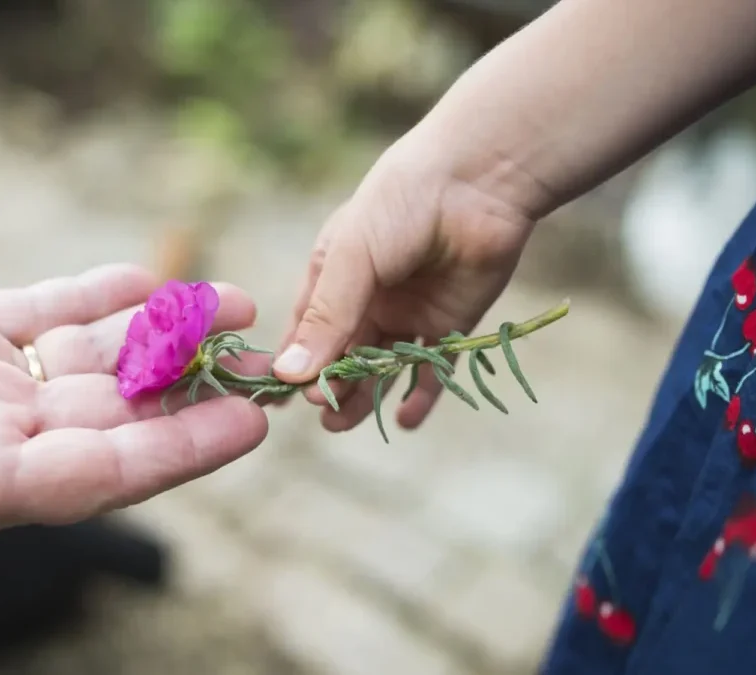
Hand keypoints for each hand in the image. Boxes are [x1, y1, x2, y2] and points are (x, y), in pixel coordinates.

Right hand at [273, 135, 535, 430]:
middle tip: (323, 414)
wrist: (478, 181)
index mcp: (333, 274)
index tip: (278, 400)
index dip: (292, 365)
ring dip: (364, 395)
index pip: (305, 330)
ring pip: (381, 366)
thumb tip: (289, 376)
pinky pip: (431, 367)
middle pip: (342, 355)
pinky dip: (419, 395)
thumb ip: (326, 319)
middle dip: (330, 387)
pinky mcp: (450, 321)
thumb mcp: (350, 258)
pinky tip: (405, 419)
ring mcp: (408, 311)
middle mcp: (367, 297)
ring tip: (346, 423)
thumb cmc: (400, 204)